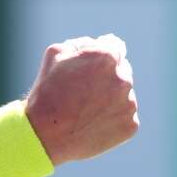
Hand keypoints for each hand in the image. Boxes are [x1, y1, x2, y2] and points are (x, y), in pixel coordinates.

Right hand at [23, 34, 138, 166]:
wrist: (45, 134)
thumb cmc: (47, 91)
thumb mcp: (56, 53)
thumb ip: (83, 43)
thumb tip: (101, 42)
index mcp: (106, 57)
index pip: (116, 47)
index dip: (102, 55)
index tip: (93, 66)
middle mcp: (123, 78)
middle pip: (122, 70)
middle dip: (107, 76)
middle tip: (84, 91)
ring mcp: (128, 103)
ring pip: (124, 94)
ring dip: (111, 97)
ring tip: (86, 109)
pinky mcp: (130, 125)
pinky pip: (125, 115)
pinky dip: (113, 117)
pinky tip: (93, 122)